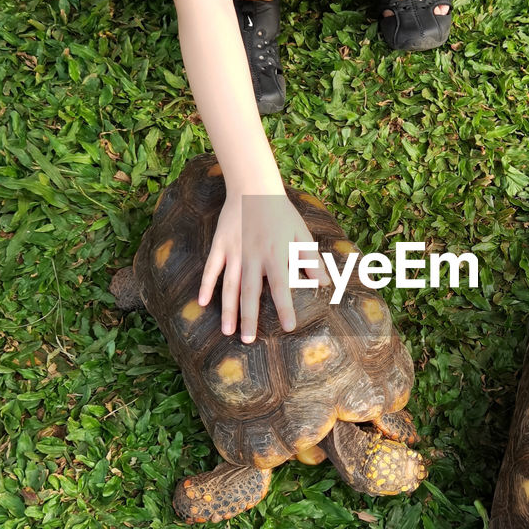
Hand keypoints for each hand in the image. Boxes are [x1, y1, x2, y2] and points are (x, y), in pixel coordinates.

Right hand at [198, 193, 323, 341]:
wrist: (254, 187)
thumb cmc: (282, 213)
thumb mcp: (301, 234)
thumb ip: (311, 260)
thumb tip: (325, 283)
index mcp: (276, 255)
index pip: (282, 287)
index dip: (285, 308)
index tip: (288, 327)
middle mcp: (254, 257)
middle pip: (250, 293)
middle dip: (249, 318)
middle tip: (248, 341)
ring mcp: (234, 251)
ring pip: (229, 286)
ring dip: (228, 310)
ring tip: (227, 331)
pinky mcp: (220, 245)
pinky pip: (212, 268)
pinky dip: (206, 285)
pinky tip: (202, 303)